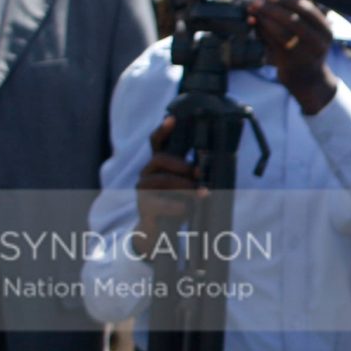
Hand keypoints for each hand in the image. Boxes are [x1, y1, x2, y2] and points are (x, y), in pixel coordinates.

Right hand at [130, 114, 203, 253]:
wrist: (161, 231)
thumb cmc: (177, 203)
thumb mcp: (187, 187)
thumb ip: (194, 176)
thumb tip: (207, 170)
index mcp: (160, 165)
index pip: (157, 142)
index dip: (163, 130)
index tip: (172, 119)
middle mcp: (148, 173)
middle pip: (160, 159)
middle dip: (181, 164)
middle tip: (198, 173)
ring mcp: (143, 189)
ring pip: (160, 180)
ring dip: (184, 186)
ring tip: (201, 193)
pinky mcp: (143, 206)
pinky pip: (158, 202)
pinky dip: (176, 205)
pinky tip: (186, 209)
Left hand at [248, 0, 334, 109]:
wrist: (308, 79)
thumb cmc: (306, 48)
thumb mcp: (312, 32)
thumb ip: (296, 16)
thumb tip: (269, 0)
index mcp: (326, 30)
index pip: (307, 10)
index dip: (287, 1)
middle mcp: (318, 43)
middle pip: (293, 21)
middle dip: (272, 9)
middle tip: (256, 3)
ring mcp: (303, 55)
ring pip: (280, 32)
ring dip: (264, 20)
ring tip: (253, 13)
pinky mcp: (288, 63)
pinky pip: (272, 44)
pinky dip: (261, 33)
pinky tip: (255, 26)